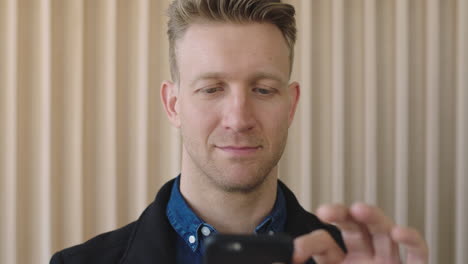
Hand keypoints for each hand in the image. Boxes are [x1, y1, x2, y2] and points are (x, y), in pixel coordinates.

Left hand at [292, 202, 427, 263]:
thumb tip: (275, 262)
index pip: (323, 243)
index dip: (308, 244)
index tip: (294, 253)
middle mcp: (363, 260)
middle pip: (354, 227)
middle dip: (341, 214)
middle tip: (325, 211)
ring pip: (383, 231)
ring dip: (373, 217)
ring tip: (359, 210)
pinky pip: (418, 253)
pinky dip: (411, 239)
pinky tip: (399, 233)